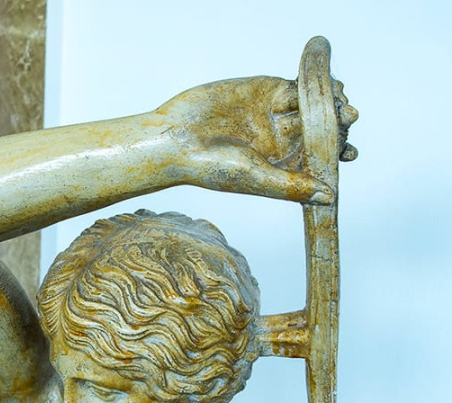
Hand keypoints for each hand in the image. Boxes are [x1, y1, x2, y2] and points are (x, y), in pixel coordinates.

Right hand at [159, 77, 357, 203]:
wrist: (176, 138)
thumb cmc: (210, 168)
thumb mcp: (255, 179)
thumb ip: (292, 186)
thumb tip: (329, 196)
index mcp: (284, 164)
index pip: (319, 157)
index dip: (337, 152)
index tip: (349, 151)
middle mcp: (283, 139)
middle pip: (321, 128)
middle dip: (336, 122)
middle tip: (348, 115)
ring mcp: (274, 114)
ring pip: (313, 104)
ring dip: (327, 99)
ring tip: (338, 96)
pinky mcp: (264, 91)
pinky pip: (295, 85)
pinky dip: (309, 83)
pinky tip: (318, 82)